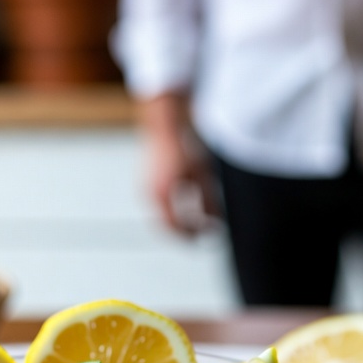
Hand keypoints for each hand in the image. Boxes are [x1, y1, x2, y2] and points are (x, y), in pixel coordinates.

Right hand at [139, 93, 218, 233]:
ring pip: (163, 216)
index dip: (191, 235)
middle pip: (166, 225)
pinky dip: (173, 213)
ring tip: (197, 223)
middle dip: (183, 233)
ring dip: (178, 223)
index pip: (176, 226)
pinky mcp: (148, 185)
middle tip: (200, 237)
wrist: (164, 126)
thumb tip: (215, 225)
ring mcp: (146, 190)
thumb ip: (209, 201)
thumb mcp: (202, 176)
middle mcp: (151, 194)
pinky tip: (188, 209)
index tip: (205, 237)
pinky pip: (160, 207)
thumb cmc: (185, 148)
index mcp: (164, 193)